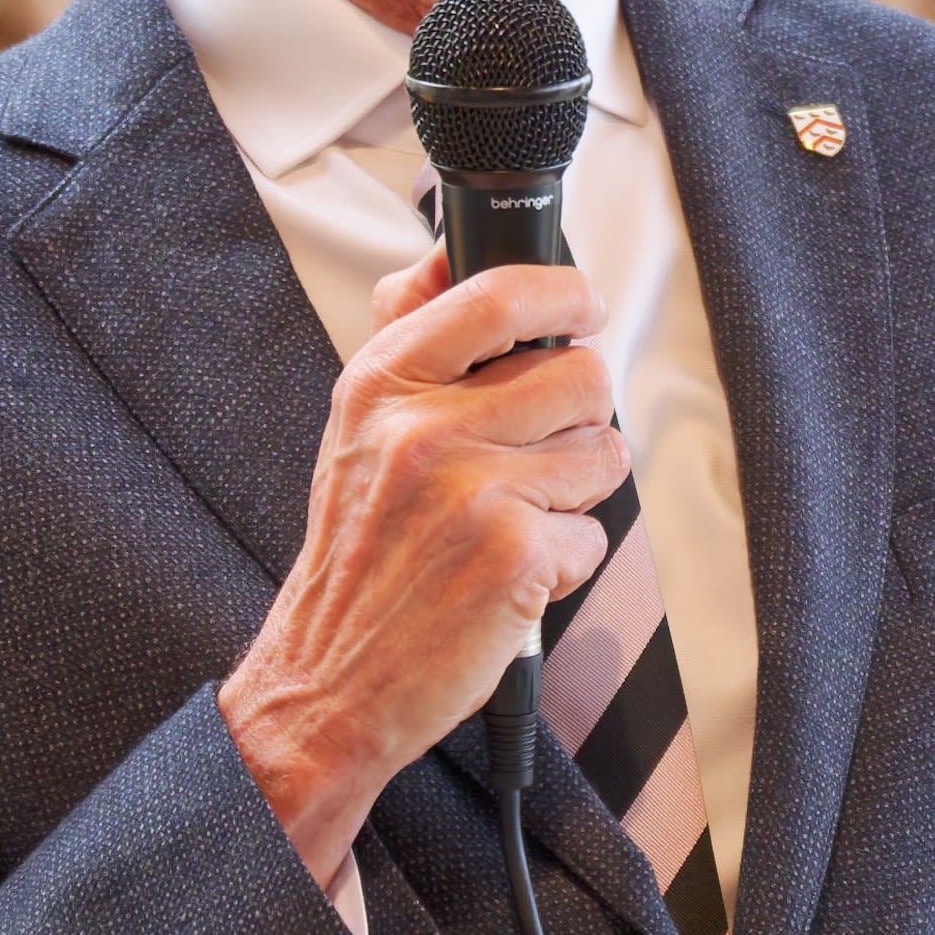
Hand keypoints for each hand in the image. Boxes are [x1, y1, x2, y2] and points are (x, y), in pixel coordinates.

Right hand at [219, 249, 625, 890]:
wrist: (330, 679)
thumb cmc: (358, 555)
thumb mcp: (356, 427)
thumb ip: (404, 336)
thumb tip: (444, 255)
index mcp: (383, 383)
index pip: (498, 294)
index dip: (563, 290)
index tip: (582, 304)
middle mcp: (424, 427)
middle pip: (580, 373)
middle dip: (579, 416)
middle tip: (537, 456)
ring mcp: (473, 490)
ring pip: (603, 450)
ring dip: (578, 492)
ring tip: (518, 518)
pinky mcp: (515, 554)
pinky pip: (594, 534)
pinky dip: (567, 562)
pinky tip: (511, 575)